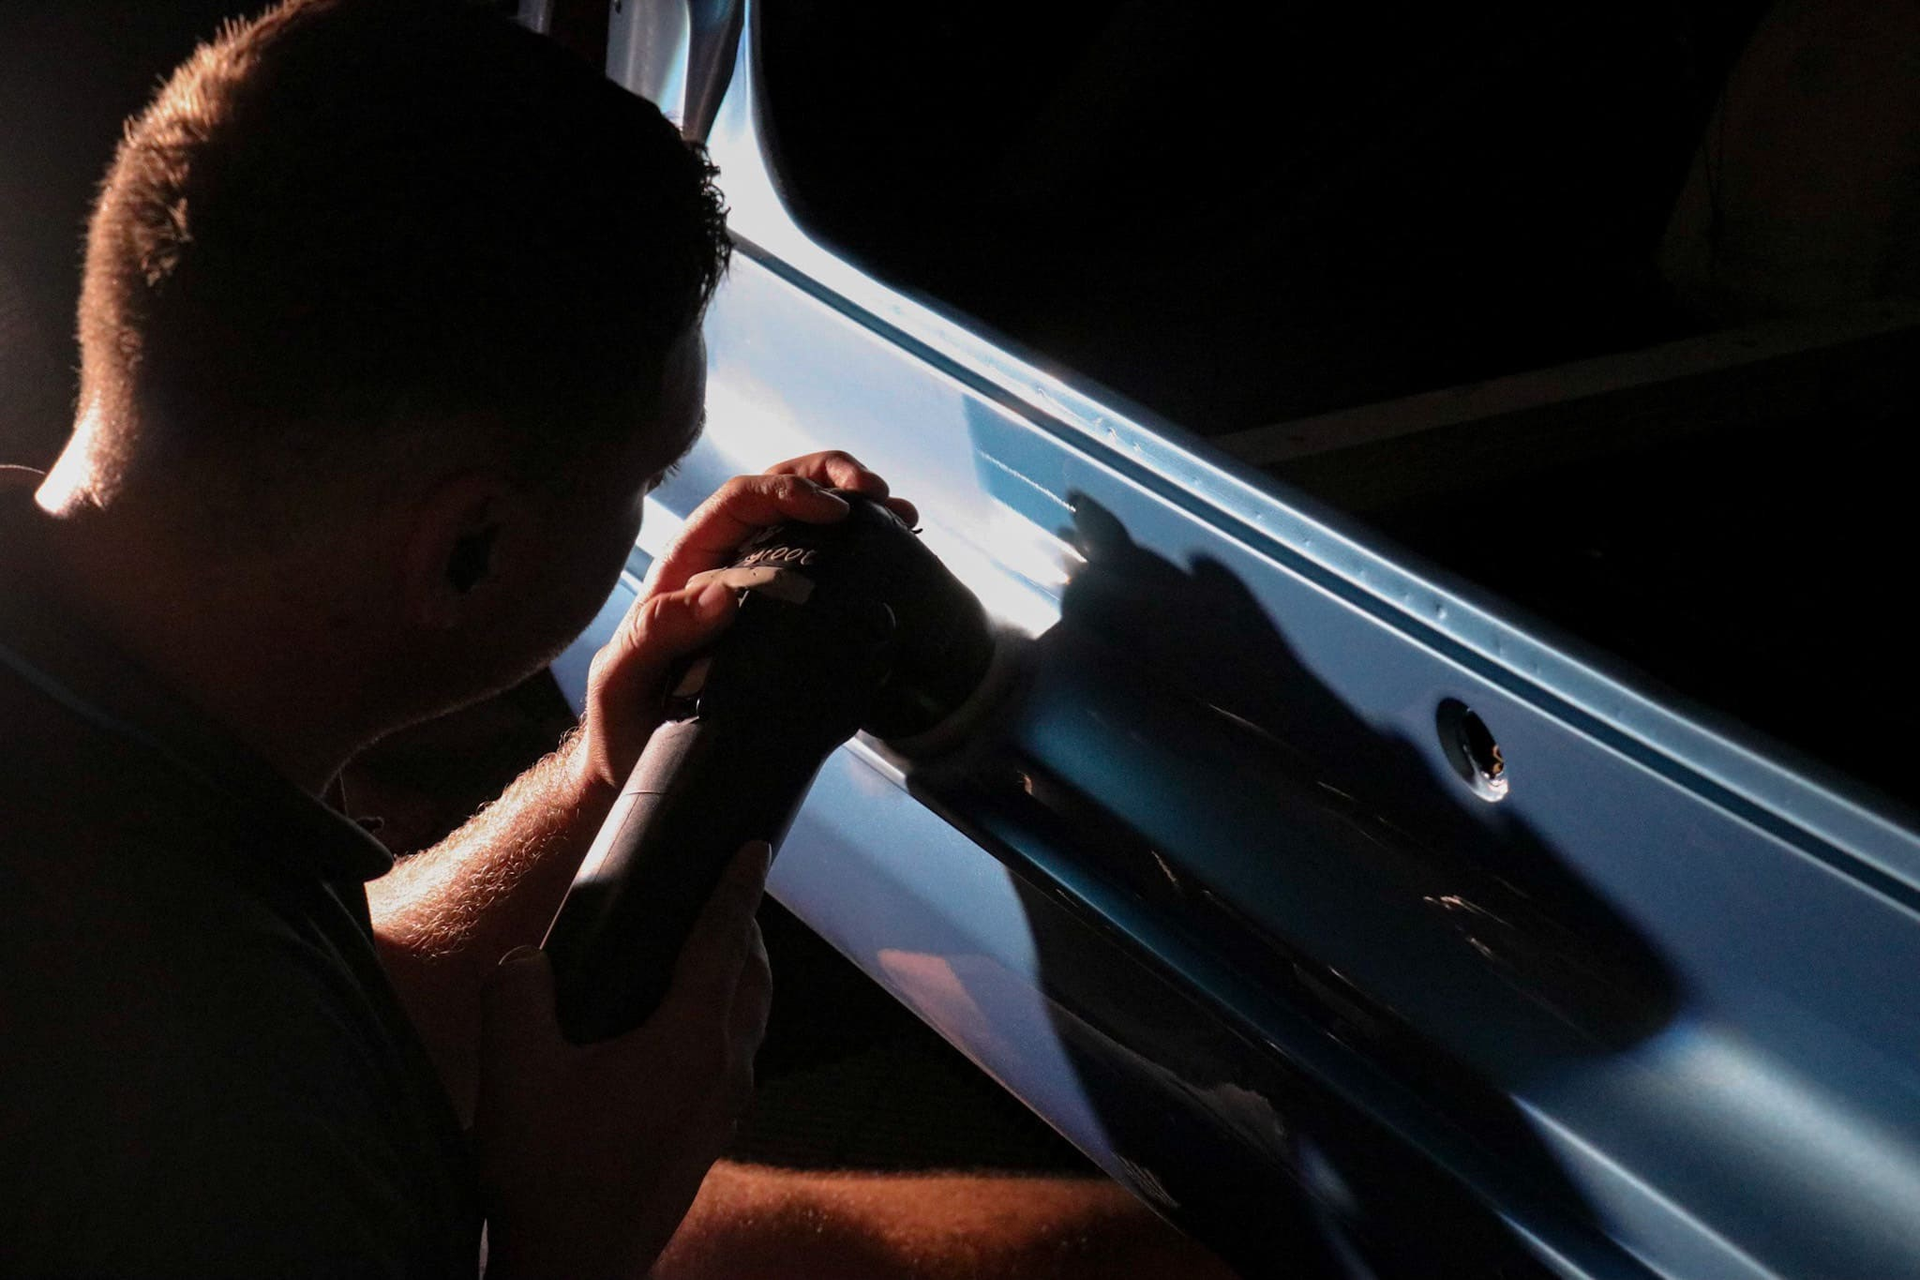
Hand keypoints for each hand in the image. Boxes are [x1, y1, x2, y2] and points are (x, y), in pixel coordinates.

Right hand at [474, 841, 773, 1279]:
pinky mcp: (709, 1135)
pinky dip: (724, 1014)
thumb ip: (516, 995)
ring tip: (710, 946)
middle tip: (727, 890)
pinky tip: (682, 1022)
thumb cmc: (550, 1179)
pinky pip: (734, 1052)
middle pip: (752, 977)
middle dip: (745, 927)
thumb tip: (523, 959)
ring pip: (749, 1018)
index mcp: (691, 1043)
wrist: (573, 1271)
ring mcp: (723, 1108)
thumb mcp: (515, 1073)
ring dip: (739, 973)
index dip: (738, 889)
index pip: (725, 943)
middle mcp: (723, 1071)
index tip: (755, 848)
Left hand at [571, 451, 916, 795]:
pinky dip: (863, 551)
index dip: (790, 492)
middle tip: (879, 494)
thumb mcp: (621, 681)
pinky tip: (898, 555)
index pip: (739, 500)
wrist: (641, 764)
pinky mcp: (786, 621)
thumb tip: (719, 595)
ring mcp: (758, 589)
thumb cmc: (625, 722)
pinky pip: (826, 570)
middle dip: (831, 477)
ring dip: (857, 507)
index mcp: (688, 565)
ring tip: (904, 515)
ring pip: (808, 522)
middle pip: (778, 490)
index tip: (836, 512)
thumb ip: (653, 634)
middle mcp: (724, 564)